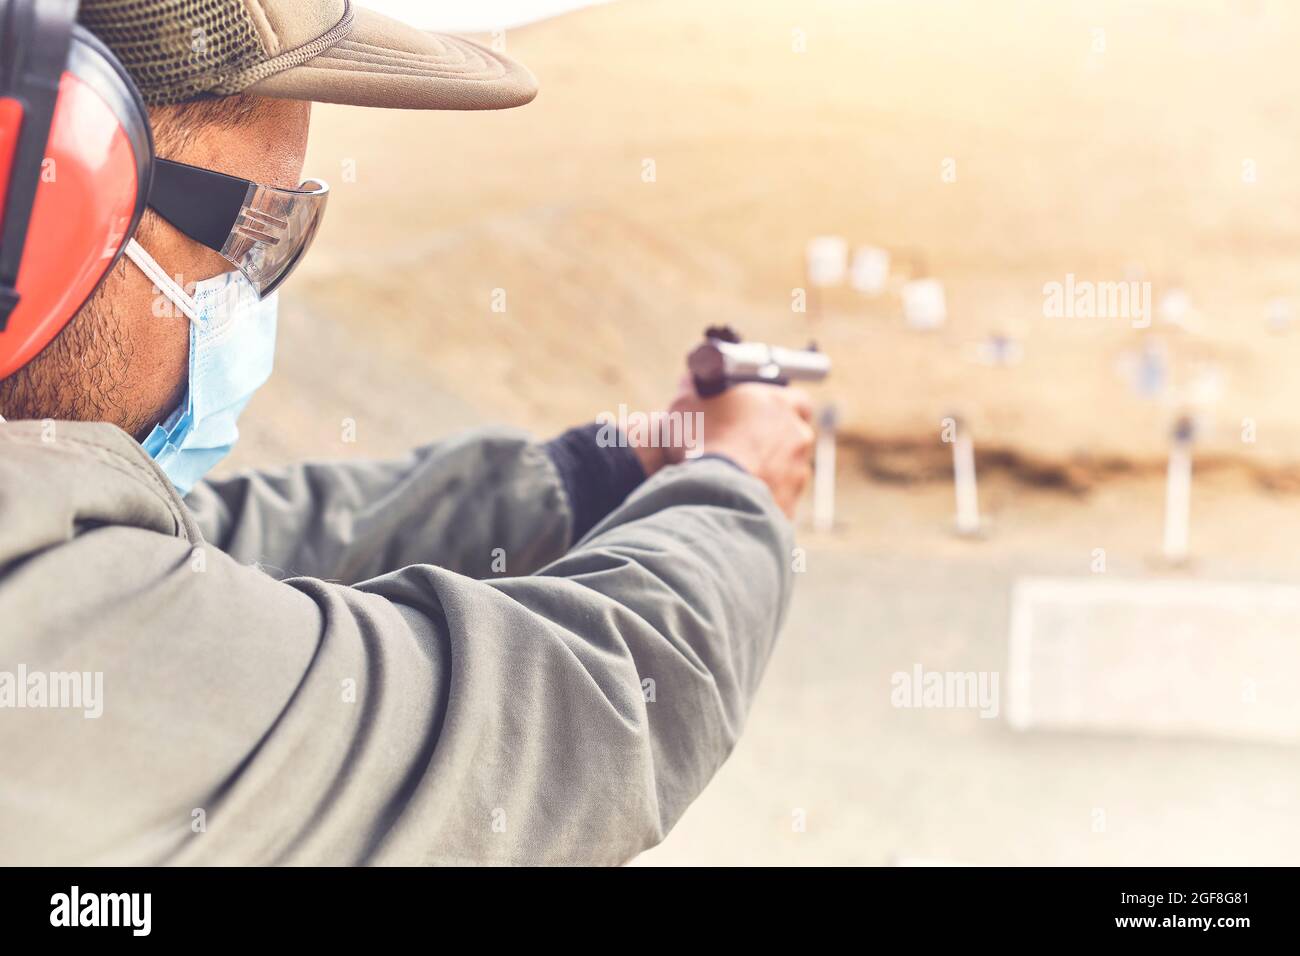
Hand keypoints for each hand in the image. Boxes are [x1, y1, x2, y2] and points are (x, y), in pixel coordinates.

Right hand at [632, 380, 814, 517]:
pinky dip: (760, 502)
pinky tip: (736, 503)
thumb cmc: (700, 441)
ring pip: (787, 473)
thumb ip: (693, 391)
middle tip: (743, 449)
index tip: (765, 414)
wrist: (713, 493)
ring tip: (735, 480)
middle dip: (773, 444)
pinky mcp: (788, 508)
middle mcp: (796, 438)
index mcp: (779, 406)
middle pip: (793, 439)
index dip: (782, 407)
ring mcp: (796, 475)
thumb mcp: (686, 404)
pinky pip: (776, 502)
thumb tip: (690, 383)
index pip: (798, 400)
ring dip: (768, 474)